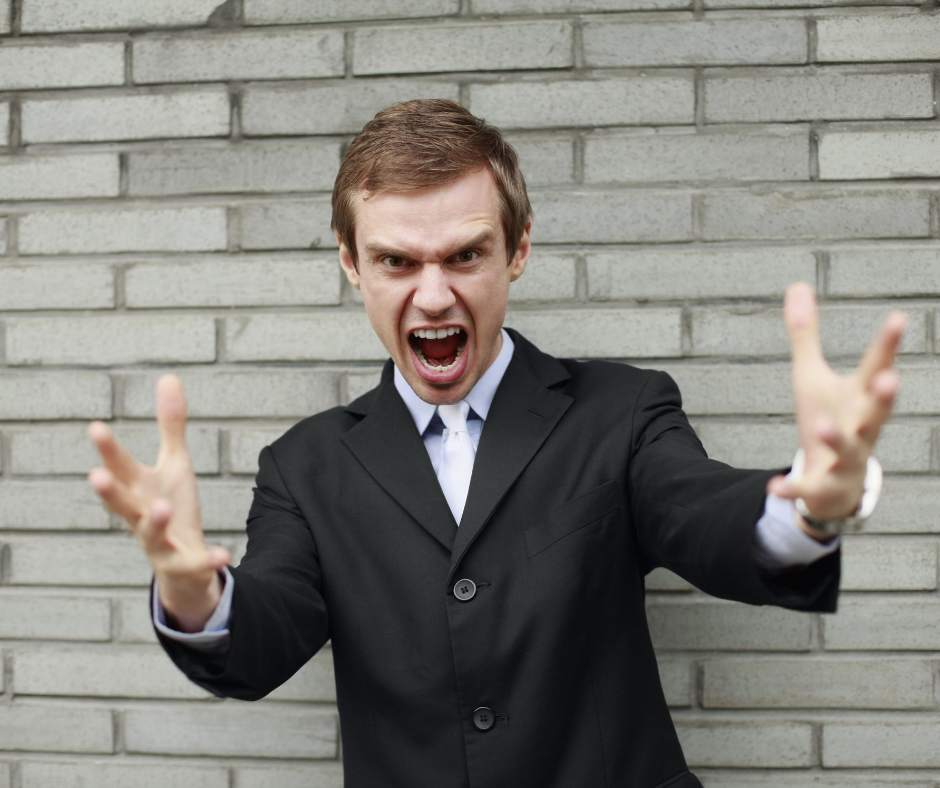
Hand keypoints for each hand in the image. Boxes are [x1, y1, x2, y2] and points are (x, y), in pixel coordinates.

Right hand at [87, 374, 229, 630]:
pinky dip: (208, 559)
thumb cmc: (172, 507)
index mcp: (139, 490)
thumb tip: (169, 377)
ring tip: (161, 507)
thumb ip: (170, 425)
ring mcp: (160, 543)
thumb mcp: (174, 464)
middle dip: (109, 490)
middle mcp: (141, 516)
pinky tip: (224, 554)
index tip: (95, 426)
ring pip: (151, 534)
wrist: (182, 566)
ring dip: (153, 521)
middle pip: (122, 503)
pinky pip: (196, 563)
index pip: (120, 467)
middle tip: (95, 475)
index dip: (108, 450)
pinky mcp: (183, 564)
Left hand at [767, 282, 905, 539]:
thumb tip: (797, 283)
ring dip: (837, 439)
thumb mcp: (812, 375)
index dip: (888, 344)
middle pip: (877, 412)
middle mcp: (861, 427)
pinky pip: (808, 487)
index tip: (899, 318)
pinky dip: (793, 488)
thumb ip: (806, 333)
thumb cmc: (829, 418)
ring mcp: (844, 458)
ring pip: (847, 449)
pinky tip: (774, 486)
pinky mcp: (823, 484)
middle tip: (891, 379)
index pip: (877, 367)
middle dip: (884, 397)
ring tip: (823, 427)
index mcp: (860, 397)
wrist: (833, 482)